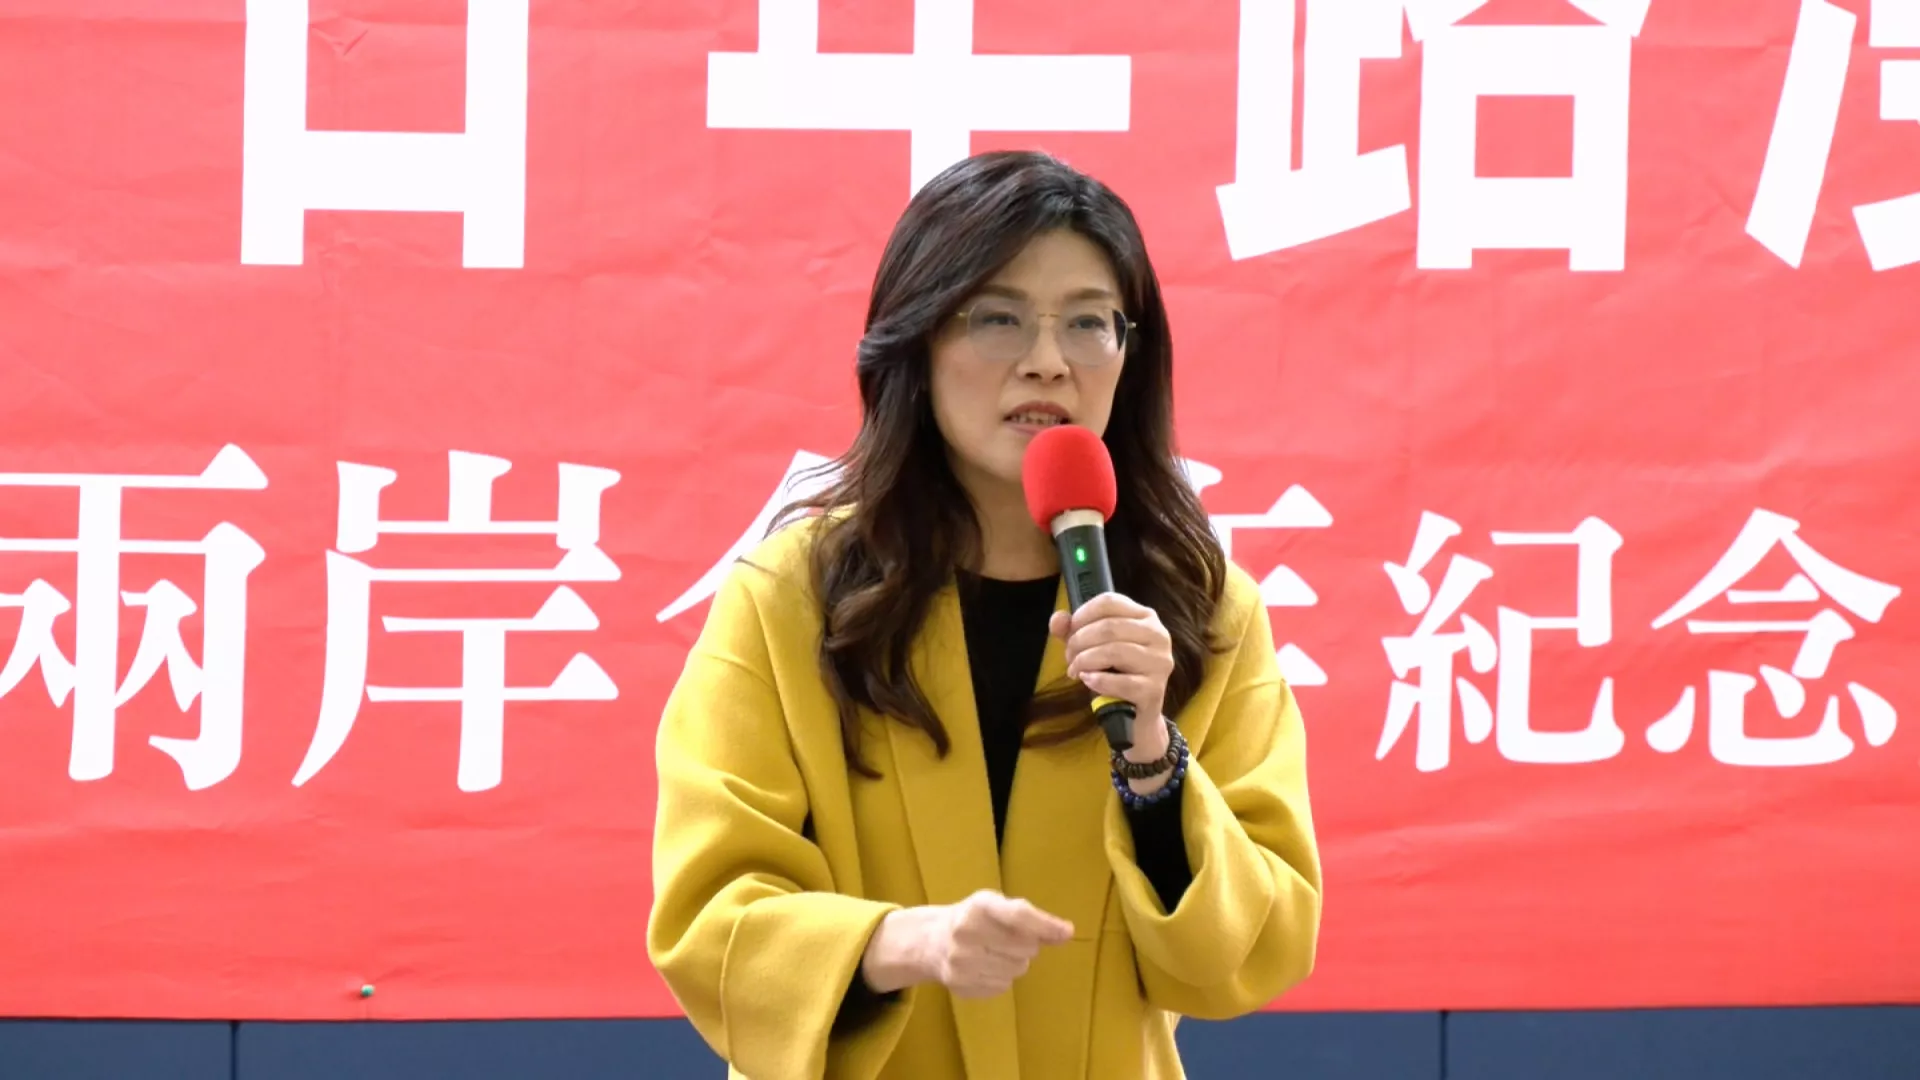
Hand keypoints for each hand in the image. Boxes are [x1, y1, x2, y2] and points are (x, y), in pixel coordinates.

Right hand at [863, 891, 1073, 998]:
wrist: (931, 941)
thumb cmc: (974, 919)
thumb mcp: (998, 907)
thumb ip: (1032, 918)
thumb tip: (1066, 933)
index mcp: (978, 906)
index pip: (1018, 915)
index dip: (1045, 925)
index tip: (1067, 932)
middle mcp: (966, 933)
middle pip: (1025, 947)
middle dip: (1026, 945)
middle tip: (1009, 939)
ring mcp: (961, 962)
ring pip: (1016, 970)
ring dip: (1014, 963)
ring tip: (995, 953)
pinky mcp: (960, 985)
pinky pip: (1002, 986)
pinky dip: (1001, 978)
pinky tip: (984, 966)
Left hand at [1049, 591, 1173, 755]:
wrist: (1135, 716)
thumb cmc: (1115, 674)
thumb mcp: (1092, 647)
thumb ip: (1072, 630)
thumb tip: (1057, 619)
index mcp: (1145, 617)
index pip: (1109, 602)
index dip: (1082, 615)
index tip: (1070, 631)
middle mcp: (1158, 635)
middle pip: (1109, 627)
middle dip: (1079, 641)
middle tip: (1069, 657)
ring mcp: (1159, 663)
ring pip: (1115, 651)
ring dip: (1085, 661)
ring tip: (1075, 671)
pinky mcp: (1154, 689)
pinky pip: (1121, 681)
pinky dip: (1098, 680)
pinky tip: (1087, 681)